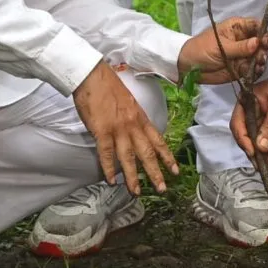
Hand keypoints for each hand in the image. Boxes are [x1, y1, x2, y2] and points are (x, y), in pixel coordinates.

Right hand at [71, 64, 177, 195]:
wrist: (93, 76)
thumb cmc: (108, 86)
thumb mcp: (128, 101)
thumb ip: (133, 117)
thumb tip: (134, 130)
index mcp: (140, 118)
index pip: (158, 140)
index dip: (167, 157)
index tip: (175, 170)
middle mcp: (133, 125)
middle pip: (147, 153)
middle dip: (155, 172)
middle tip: (162, 188)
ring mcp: (118, 129)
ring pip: (128, 158)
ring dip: (133, 176)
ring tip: (136, 192)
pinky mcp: (102, 131)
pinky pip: (106, 154)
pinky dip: (109, 169)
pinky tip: (111, 180)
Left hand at [179, 18, 267, 83]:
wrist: (189, 67)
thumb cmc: (202, 49)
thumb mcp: (221, 46)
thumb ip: (240, 46)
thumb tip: (257, 42)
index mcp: (237, 28)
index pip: (256, 25)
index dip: (263, 32)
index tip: (264, 41)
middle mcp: (244, 40)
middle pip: (261, 42)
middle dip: (264, 49)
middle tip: (260, 56)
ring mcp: (243, 55)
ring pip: (259, 56)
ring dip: (261, 60)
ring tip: (257, 65)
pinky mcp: (242, 68)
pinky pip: (253, 69)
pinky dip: (256, 71)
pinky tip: (255, 72)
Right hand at [231, 60, 267, 160]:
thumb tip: (260, 148)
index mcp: (246, 102)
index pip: (237, 124)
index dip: (243, 140)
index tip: (253, 153)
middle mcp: (248, 110)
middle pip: (244, 134)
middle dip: (253, 149)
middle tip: (262, 164)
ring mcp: (257, 117)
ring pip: (254, 139)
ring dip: (262, 151)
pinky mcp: (267, 122)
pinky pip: (264, 138)